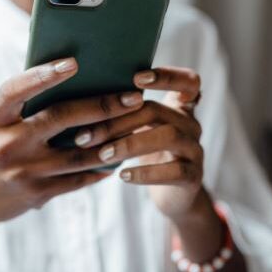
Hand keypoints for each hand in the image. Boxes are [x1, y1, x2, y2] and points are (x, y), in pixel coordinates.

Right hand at [0, 57, 143, 230]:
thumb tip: (71, 81)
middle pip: (59, 118)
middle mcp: (5, 144)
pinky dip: (99, 169)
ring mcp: (21, 172)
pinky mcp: (35, 194)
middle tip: (133, 97)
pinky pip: (76, 180)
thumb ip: (23, 108)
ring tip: (136, 126)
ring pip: (77, 153)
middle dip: (101, 106)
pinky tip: (116, 159)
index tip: (73, 63)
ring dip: (111, 140)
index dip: (42, 75)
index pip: (15, 90)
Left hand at [73, 67, 202, 220]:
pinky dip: (146, 173)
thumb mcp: (140, 128)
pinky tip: (123, 176)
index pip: (187, 81)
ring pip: (168, 136)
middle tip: (85, 135)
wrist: (173, 195)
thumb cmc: (147, 152)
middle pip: (157, 111)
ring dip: (130, 144)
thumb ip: (124, 110)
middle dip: (118, 121)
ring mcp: (195, 149)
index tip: (137, 77)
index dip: (167, 76)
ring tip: (103, 155)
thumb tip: (77, 97)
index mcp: (179, 106)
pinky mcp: (194, 176)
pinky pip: (174, 170)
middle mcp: (190, 123)